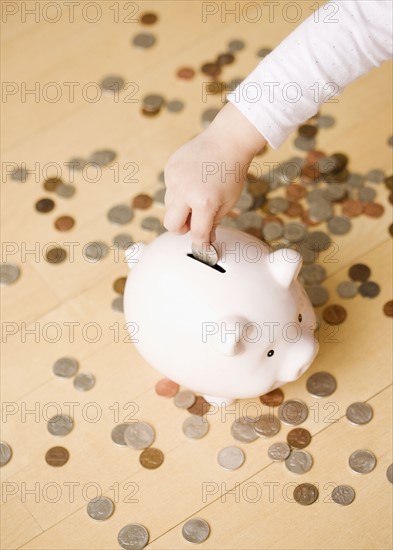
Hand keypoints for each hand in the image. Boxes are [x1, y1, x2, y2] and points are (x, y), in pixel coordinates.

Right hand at [163, 102, 266, 247]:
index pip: (197, 234)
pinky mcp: (169, 169)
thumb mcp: (228, 202)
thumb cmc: (231, 172)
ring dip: (182, 207)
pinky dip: (180, 190)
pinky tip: (194, 179)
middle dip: (182, 228)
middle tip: (194, 222)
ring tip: (198, 193)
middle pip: (172, 226)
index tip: (204, 251)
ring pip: (170, 206)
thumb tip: (205, 240)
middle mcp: (185, 192)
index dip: (201, 245)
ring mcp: (174, 180)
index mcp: (204, 202)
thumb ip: (214, 223)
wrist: (226, 141)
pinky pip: (170, 189)